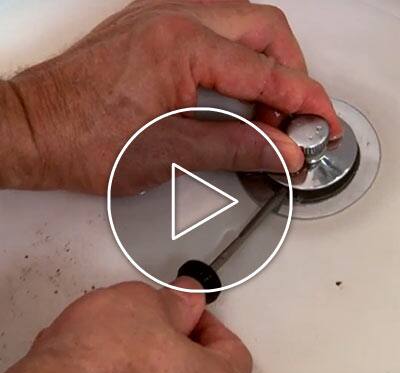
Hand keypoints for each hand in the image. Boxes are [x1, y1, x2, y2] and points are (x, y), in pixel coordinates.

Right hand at [0, 278, 251, 372]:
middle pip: (198, 369)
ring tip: (117, 339)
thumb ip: (176, 301)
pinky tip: (98, 363)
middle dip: (174, 338)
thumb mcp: (146, 305)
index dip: (208, 323)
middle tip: (153, 322)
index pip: (232, 351)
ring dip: (144, 357)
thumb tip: (187, 298)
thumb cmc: (102, 362)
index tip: (187, 311)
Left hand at [5, 0, 340, 193]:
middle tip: (293, 115)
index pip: (266, 72)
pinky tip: (231, 92)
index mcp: (181, 45)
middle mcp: (172, 18)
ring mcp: (159, 19)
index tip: (322, 122)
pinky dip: (234, 60)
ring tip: (264, 111)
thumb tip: (282, 151)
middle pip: (264, 29)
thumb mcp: (170, 153)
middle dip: (291, 72)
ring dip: (264, 64)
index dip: (304, 101)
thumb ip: (236, 148)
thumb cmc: (82, 142)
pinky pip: (211, 31)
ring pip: (240, 24)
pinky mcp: (150, 31)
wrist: (33, 130)